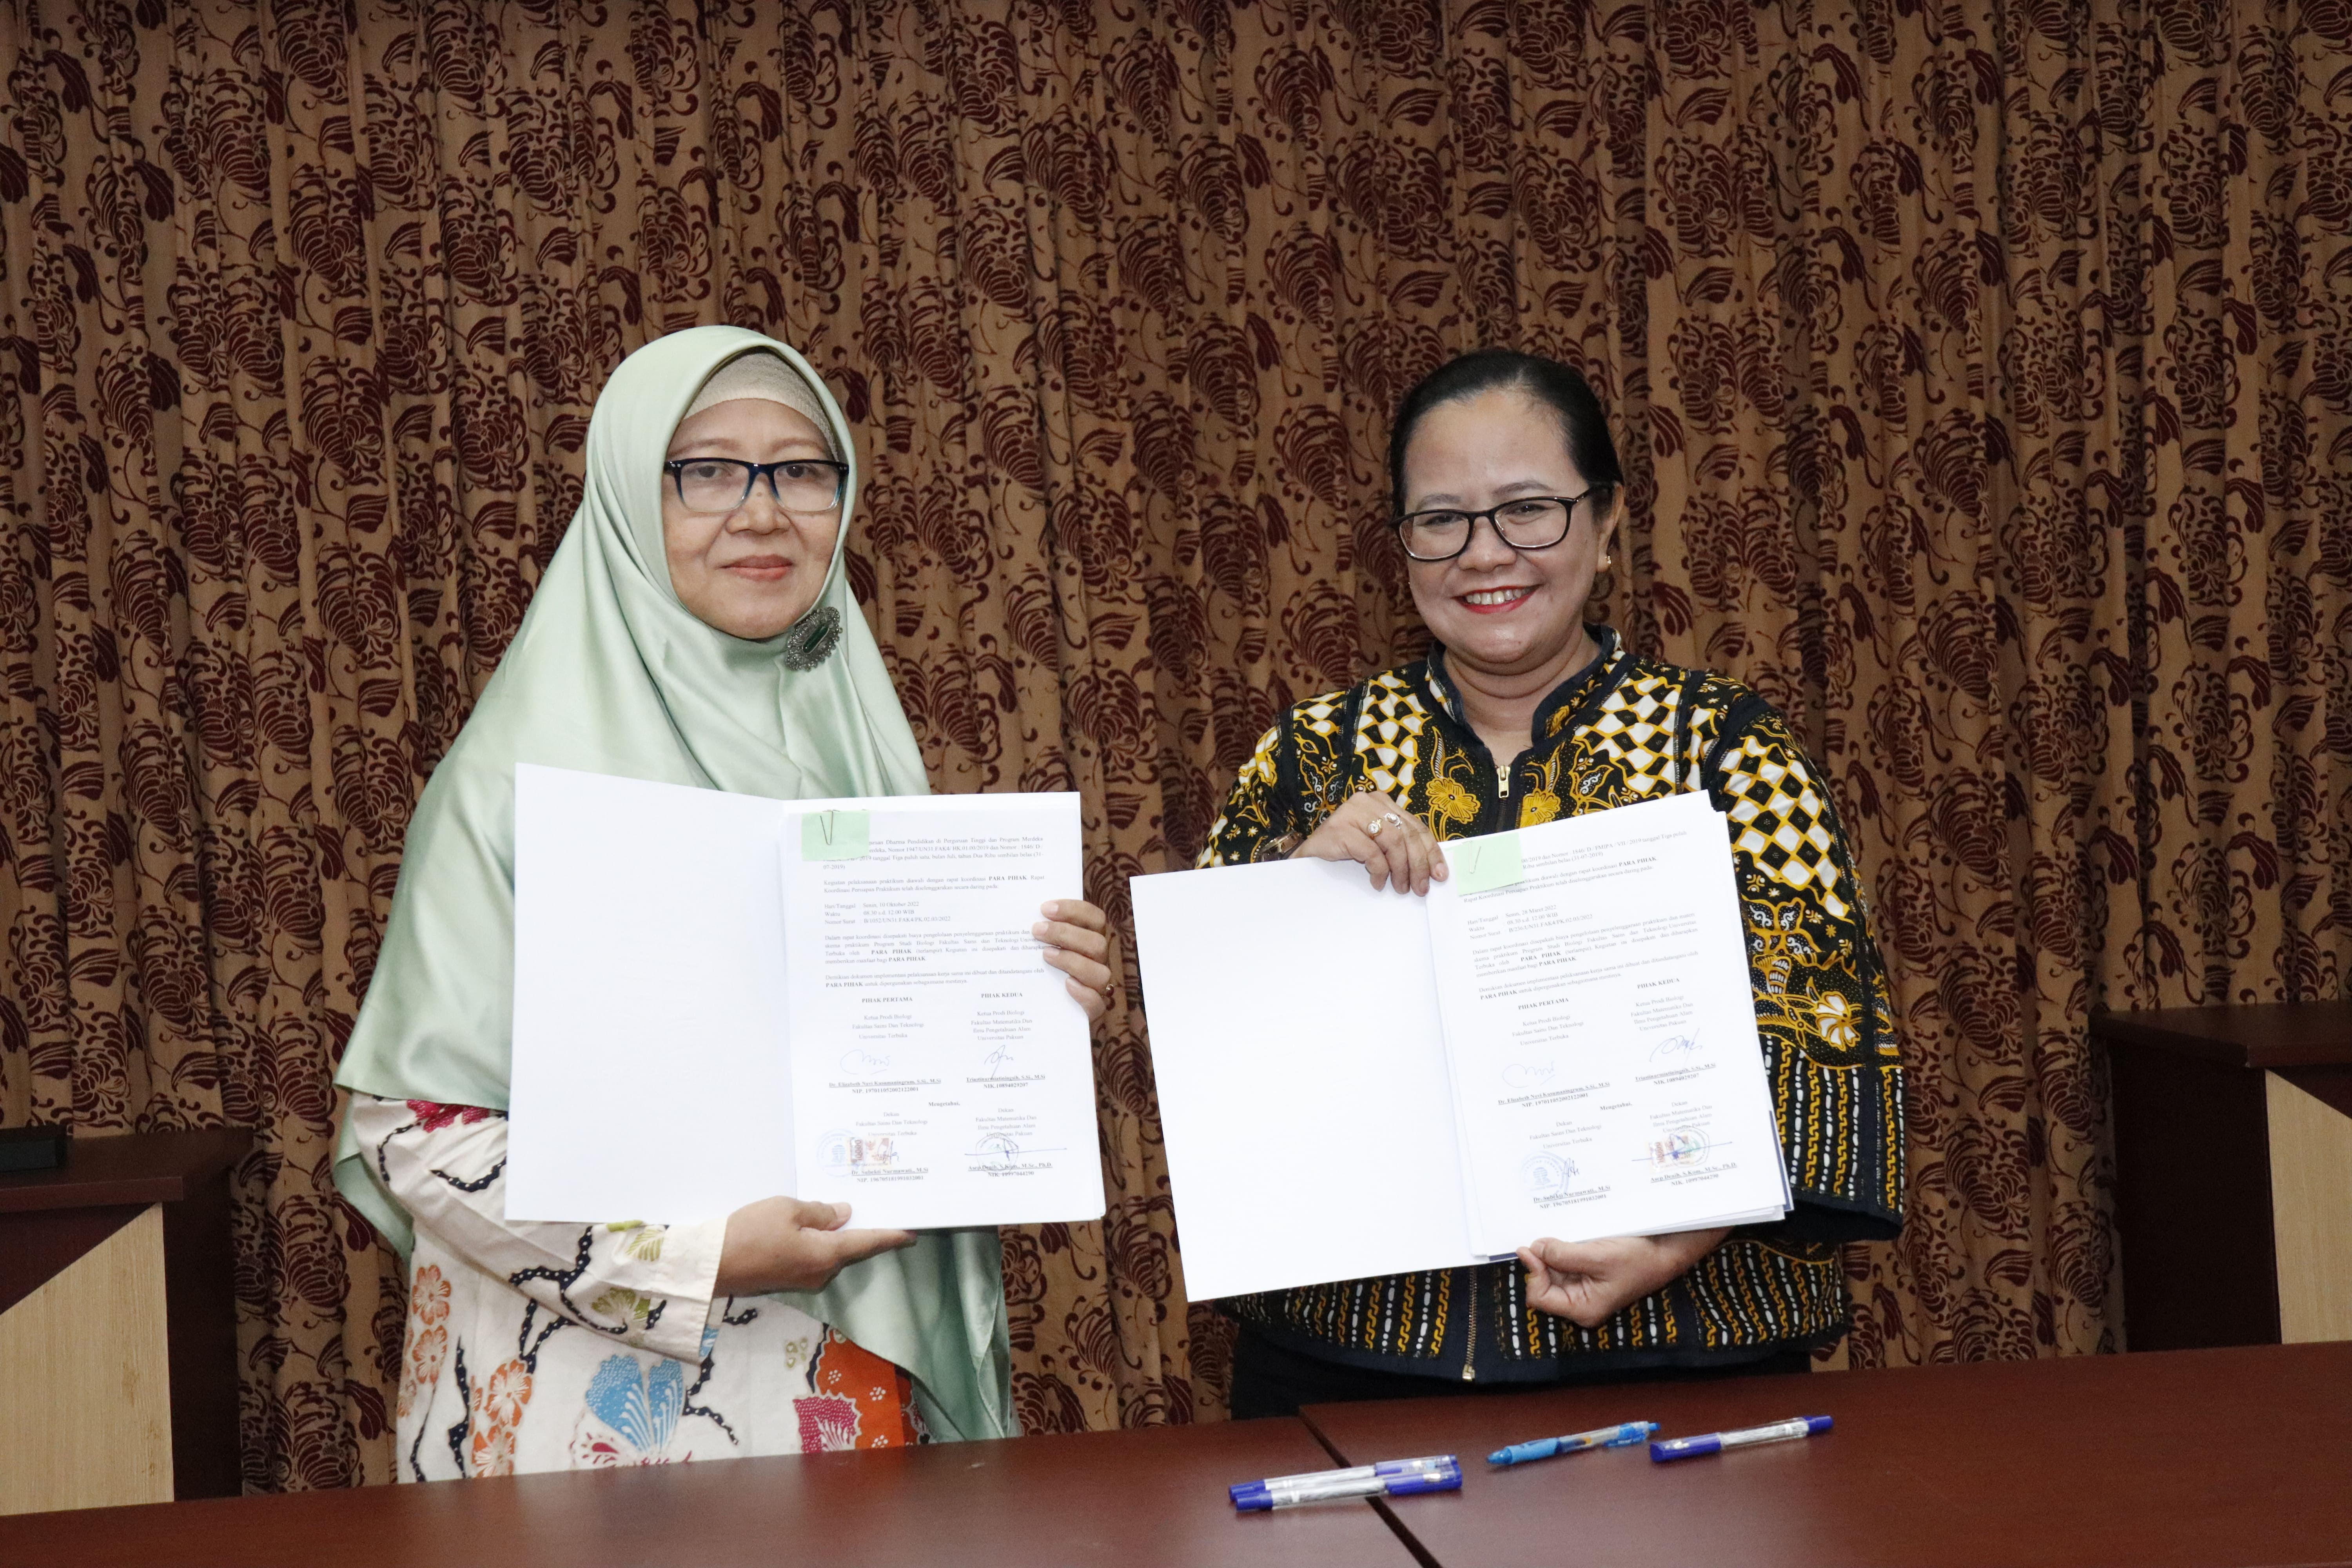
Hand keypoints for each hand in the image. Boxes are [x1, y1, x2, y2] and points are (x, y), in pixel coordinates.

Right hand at [714, 1196, 914, 1296]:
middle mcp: (822, 1272)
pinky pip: (815, 1256)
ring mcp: (805, 1278)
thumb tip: (843, 1214)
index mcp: (827, 1255)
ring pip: (832, 1252)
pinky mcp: (789, 1277)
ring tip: (851, 1208)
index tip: (914, 1231)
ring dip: (842, 1234)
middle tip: (880, 1205)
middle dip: (866, 1229)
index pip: (869, 1243)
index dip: (892, 1236)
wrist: (711, 1265)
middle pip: (852, 1248)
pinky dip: (822, 1240)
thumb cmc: (750, 1233)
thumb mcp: (787, 1210)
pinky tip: (821, 1224)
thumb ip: (820, 1212)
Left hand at [1034, 898, 1114, 1021]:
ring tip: (1046, 955)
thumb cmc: (1033, 971)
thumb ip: (1034, 932)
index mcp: (1088, 941)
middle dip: (1065, 933)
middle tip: (1037, 930)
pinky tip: (1066, 985)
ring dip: (1072, 961)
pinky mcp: (1090, 1011)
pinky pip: (1097, 1003)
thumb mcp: (1033, 948)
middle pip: (1096, 943)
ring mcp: (1096, 987)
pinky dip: (1084, 993)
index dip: (1073, 910)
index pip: (1094, 918)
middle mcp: (1096, 962)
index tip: (1045, 908)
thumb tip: (1013, 915)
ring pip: (1100, 972)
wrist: (1032, 1014)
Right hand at [1290, 790, 1448, 894]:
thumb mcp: (1378, 844)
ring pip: (1393, 842)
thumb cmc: (1345, 852)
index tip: (1440, 874)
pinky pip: (1372, 852)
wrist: (1309, 859)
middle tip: (1420, 888)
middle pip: (1407, 834)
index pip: (1416, 826)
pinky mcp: (1341, 828)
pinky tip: (1378, 883)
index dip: (1431, 851)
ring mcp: (1353, 813)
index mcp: (1382, 802)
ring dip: (1401, 869)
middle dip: (1419, 864)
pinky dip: (1380, 871)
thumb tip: (1432, 868)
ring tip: (1401, 887)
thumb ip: (1400, 845)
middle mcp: (1369, 802)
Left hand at [1517, 1228, 1730, 1327]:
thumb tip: (1534, 1249)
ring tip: (1556, 1237)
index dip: (1533, 1273)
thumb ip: (1562, 1255)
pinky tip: (1564, 1240)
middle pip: (1543, 1285)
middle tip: (1543, 1238)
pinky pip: (1564, 1266)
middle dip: (1541, 1262)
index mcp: (1583, 1309)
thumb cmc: (1637, 1258)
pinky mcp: (1587, 1276)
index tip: (1530, 1248)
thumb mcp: (1597, 1255)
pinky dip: (1560, 1253)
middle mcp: (1580, 1304)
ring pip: (1552, 1273)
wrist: (1664, 1252)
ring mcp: (1583, 1290)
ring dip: (1550, 1255)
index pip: (1539, 1298)